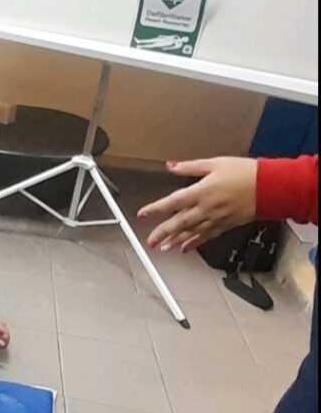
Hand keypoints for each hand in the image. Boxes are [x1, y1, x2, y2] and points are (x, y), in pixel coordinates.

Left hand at [138, 158, 257, 252]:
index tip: (143, 214)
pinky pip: (207, 236)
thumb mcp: (215, 163)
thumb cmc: (245, 173)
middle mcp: (206, 208)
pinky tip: (185, 249)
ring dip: (175, 241)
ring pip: (191, 233)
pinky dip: (195, 243)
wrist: (271, 187)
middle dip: (163, 233)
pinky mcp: (225, 225)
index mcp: (201, 192)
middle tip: (150, 241)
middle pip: (179, 223)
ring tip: (163, 248)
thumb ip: (190, 167)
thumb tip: (171, 166)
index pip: (172, 203)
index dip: (156, 209)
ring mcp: (216, 219)